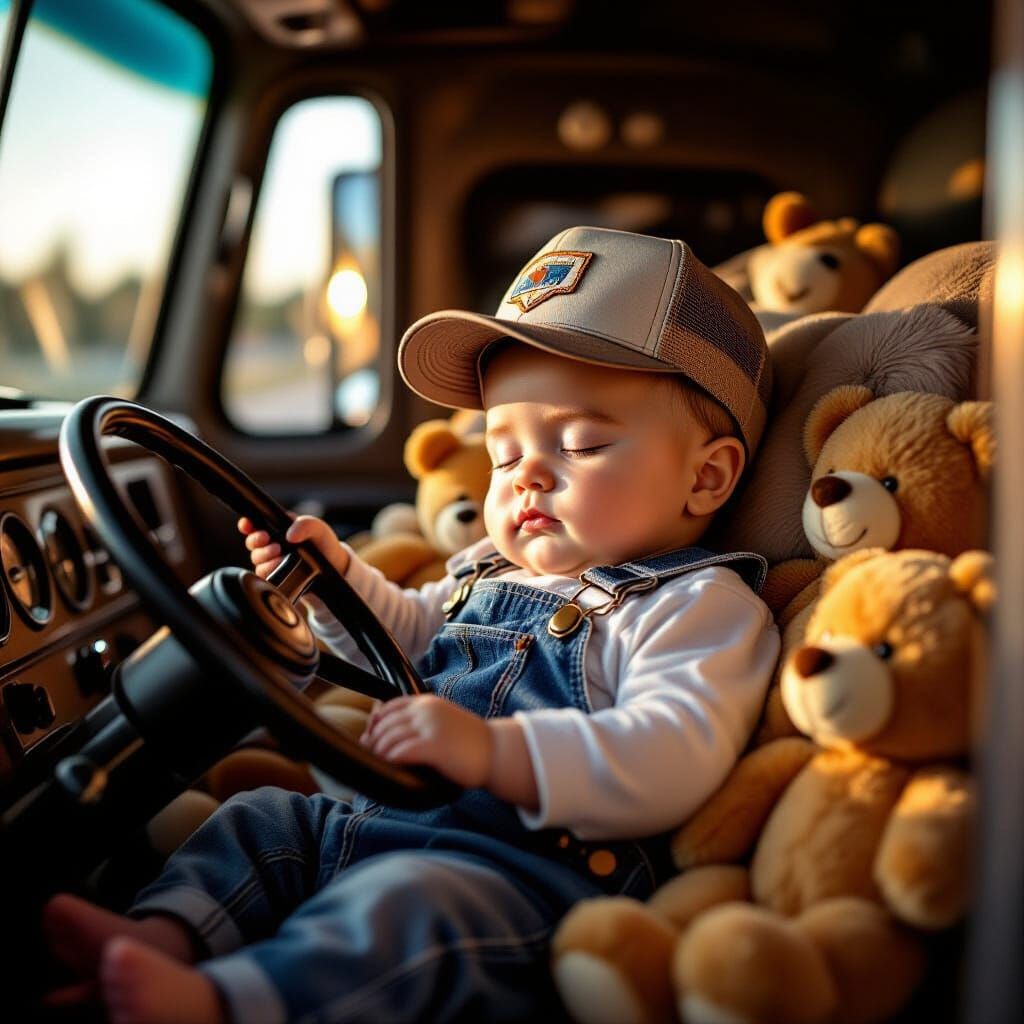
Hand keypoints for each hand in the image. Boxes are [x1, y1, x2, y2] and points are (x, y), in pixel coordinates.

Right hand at [238, 514, 349, 578]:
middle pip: (251, 543)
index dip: (247, 525)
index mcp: (277, 529)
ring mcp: (272, 561)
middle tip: (268, 540)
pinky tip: (280, 567)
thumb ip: (305, 525)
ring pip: (256, 560)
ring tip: (279, 554)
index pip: (254, 525)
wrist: (333, 567)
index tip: (247, 525)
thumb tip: (289, 535)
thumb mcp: (318, 528)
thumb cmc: (323, 544)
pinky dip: (270, 570)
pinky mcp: (276, 577)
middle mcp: (271, 544)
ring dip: (265, 557)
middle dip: (256, 541)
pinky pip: (263, 575)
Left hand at [360, 694, 492, 789]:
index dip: (375, 723)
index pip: (389, 706)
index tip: (371, 737)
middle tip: (370, 753)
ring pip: (390, 737)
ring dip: (379, 751)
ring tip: (379, 762)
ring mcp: (431, 727)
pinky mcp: (434, 746)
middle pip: (385, 723)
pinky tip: (390, 766)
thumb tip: (388, 732)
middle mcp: (426, 710)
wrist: (497, 751)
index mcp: (427, 702)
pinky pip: (402, 751)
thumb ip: (420, 721)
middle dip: (373, 739)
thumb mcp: (443, 721)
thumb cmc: (469, 742)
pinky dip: (391, 758)